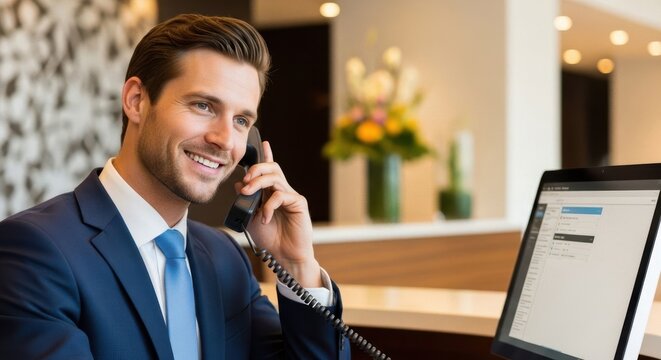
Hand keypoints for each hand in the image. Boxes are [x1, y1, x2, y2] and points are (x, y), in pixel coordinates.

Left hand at [238, 141, 321, 287]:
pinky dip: (268, 205)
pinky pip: (280, 195)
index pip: (268, 170)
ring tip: (248, 193)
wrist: (284, 255)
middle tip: (245, 180)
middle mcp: (281, 191)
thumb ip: (245, 201)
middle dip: (256, 169)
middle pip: (271, 168)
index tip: (263, 142)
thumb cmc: (269, 238)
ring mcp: (291, 196)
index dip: (266, 155)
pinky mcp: (298, 203)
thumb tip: (238, 185)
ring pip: (275, 177)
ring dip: (258, 182)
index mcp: (270, 192)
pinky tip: (264, 217)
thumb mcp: (250, 218)